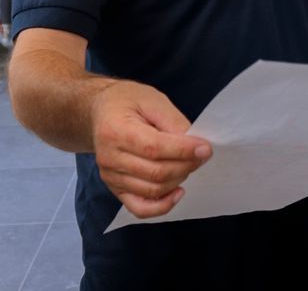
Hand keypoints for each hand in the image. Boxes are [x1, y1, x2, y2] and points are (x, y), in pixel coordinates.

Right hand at [89, 81, 211, 218]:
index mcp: (116, 130)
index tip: (205, 148)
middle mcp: (109, 157)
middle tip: (201, 155)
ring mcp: (111, 176)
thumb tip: (195, 146)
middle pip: (156, 172)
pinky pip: (140, 208)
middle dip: (186, 165)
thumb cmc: (127, 102)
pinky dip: (163, 206)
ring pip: (153, 190)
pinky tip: (177, 191)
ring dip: (179, 179)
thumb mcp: (153, 100)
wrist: (101, 112)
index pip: (154, 148)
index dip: (183, 151)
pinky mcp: (115, 189)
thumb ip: (173, 122)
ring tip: (189, 164)